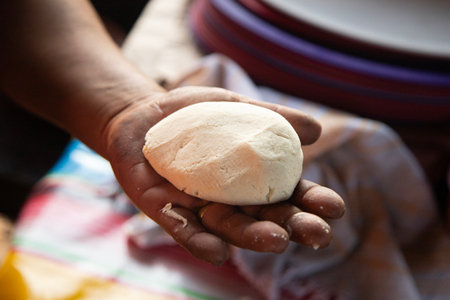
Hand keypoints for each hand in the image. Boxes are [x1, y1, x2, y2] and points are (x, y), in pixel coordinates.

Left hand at [103, 86, 344, 264]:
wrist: (145, 114)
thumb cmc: (196, 114)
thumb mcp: (237, 108)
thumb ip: (272, 118)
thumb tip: (317, 129)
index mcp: (252, 179)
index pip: (288, 194)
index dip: (311, 202)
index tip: (335, 207)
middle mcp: (230, 199)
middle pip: (265, 217)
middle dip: (292, 227)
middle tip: (318, 233)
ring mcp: (199, 206)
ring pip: (229, 228)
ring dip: (252, 237)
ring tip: (278, 241)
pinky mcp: (165, 208)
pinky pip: (183, 229)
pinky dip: (199, 242)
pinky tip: (217, 252)